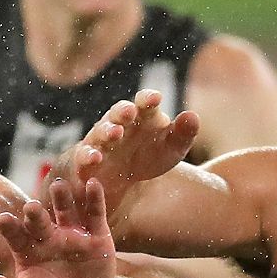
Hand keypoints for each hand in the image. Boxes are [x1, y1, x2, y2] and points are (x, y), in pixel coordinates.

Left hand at [0, 178, 116, 277]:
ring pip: (65, 210)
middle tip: (31, 207)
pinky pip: (94, 212)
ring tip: (60, 187)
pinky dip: (95, 198)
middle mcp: (47, 235)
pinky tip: (94, 184)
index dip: (9, 227)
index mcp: (27, 248)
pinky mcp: (96, 233)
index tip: (3, 219)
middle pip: (39, 220)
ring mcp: (72, 232)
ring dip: (62, 198)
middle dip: (35, 214)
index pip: (15, 235)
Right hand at [48, 88, 199, 214]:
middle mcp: (120, 124)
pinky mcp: (86, 160)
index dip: (148, 99)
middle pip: (119, 113)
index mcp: (143, 117)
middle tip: (129, 112)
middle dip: (123, 111)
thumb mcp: (172, 148)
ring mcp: (101, 141)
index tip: (155, 99)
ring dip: (106, 130)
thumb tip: (192, 116)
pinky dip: (87, 156)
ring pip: (100, 131)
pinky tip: (95, 158)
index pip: (145, 103)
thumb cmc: (150, 155)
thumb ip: (183, 133)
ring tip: (115, 133)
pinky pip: (84, 156)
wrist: (124, 178)